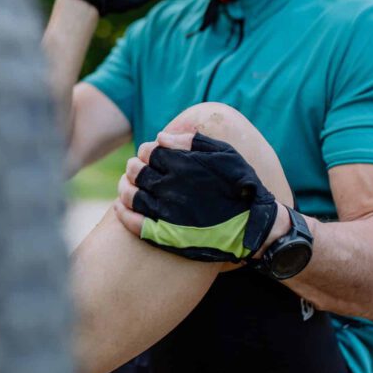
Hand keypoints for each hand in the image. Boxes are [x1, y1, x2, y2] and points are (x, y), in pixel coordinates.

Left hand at [114, 132, 279, 263]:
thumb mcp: (223, 153)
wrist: (252, 225)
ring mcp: (165, 212)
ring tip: (128, 186)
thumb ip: (191, 141)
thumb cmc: (240, 185)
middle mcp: (169, 187)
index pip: (149, 151)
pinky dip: (122, 213)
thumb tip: (161, 137)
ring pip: (130, 195)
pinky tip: (120, 207)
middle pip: (136, 170)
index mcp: (181, 165)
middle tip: (139, 170)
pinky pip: (134, 223)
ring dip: (124, 187)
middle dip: (135, 167)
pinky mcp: (164, 235)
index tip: (152, 155)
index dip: (147, 151)